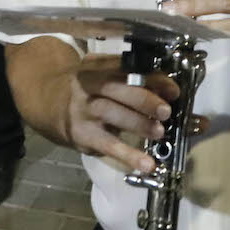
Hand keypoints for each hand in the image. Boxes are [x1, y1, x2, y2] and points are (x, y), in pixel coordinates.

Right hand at [56, 52, 180, 175]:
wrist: (54, 105)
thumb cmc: (94, 90)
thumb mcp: (108, 78)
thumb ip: (137, 82)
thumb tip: (176, 94)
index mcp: (99, 65)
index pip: (128, 68)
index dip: (152, 78)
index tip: (173, 90)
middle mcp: (88, 84)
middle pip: (118, 89)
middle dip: (144, 100)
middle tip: (166, 111)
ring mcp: (84, 110)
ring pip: (113, 115)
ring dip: (138, 124)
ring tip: (159, 132)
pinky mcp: (84, 135)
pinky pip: (109, 145)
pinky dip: (129, 156)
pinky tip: (147, 164)